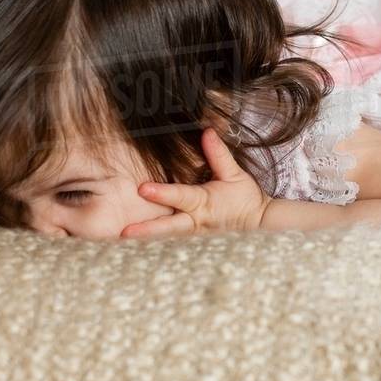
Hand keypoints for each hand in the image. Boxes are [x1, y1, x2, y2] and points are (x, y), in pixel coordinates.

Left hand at [120, 128, 269, 238]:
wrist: (259, 224)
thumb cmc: (245, 198)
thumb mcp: (235, 174)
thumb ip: (218, 155)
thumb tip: (207, 132)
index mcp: (205, 202)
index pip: (181, 196)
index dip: (162, 193)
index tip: (143, 189)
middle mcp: (196, 221)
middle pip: (168, 227)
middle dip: (146, 230)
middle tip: (125, 232)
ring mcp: (193, 235)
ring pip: (166, 239)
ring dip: (145, 240)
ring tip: (121, 241)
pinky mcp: (191, 242)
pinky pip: (170, 244)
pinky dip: (153, 245)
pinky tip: (133, 249)